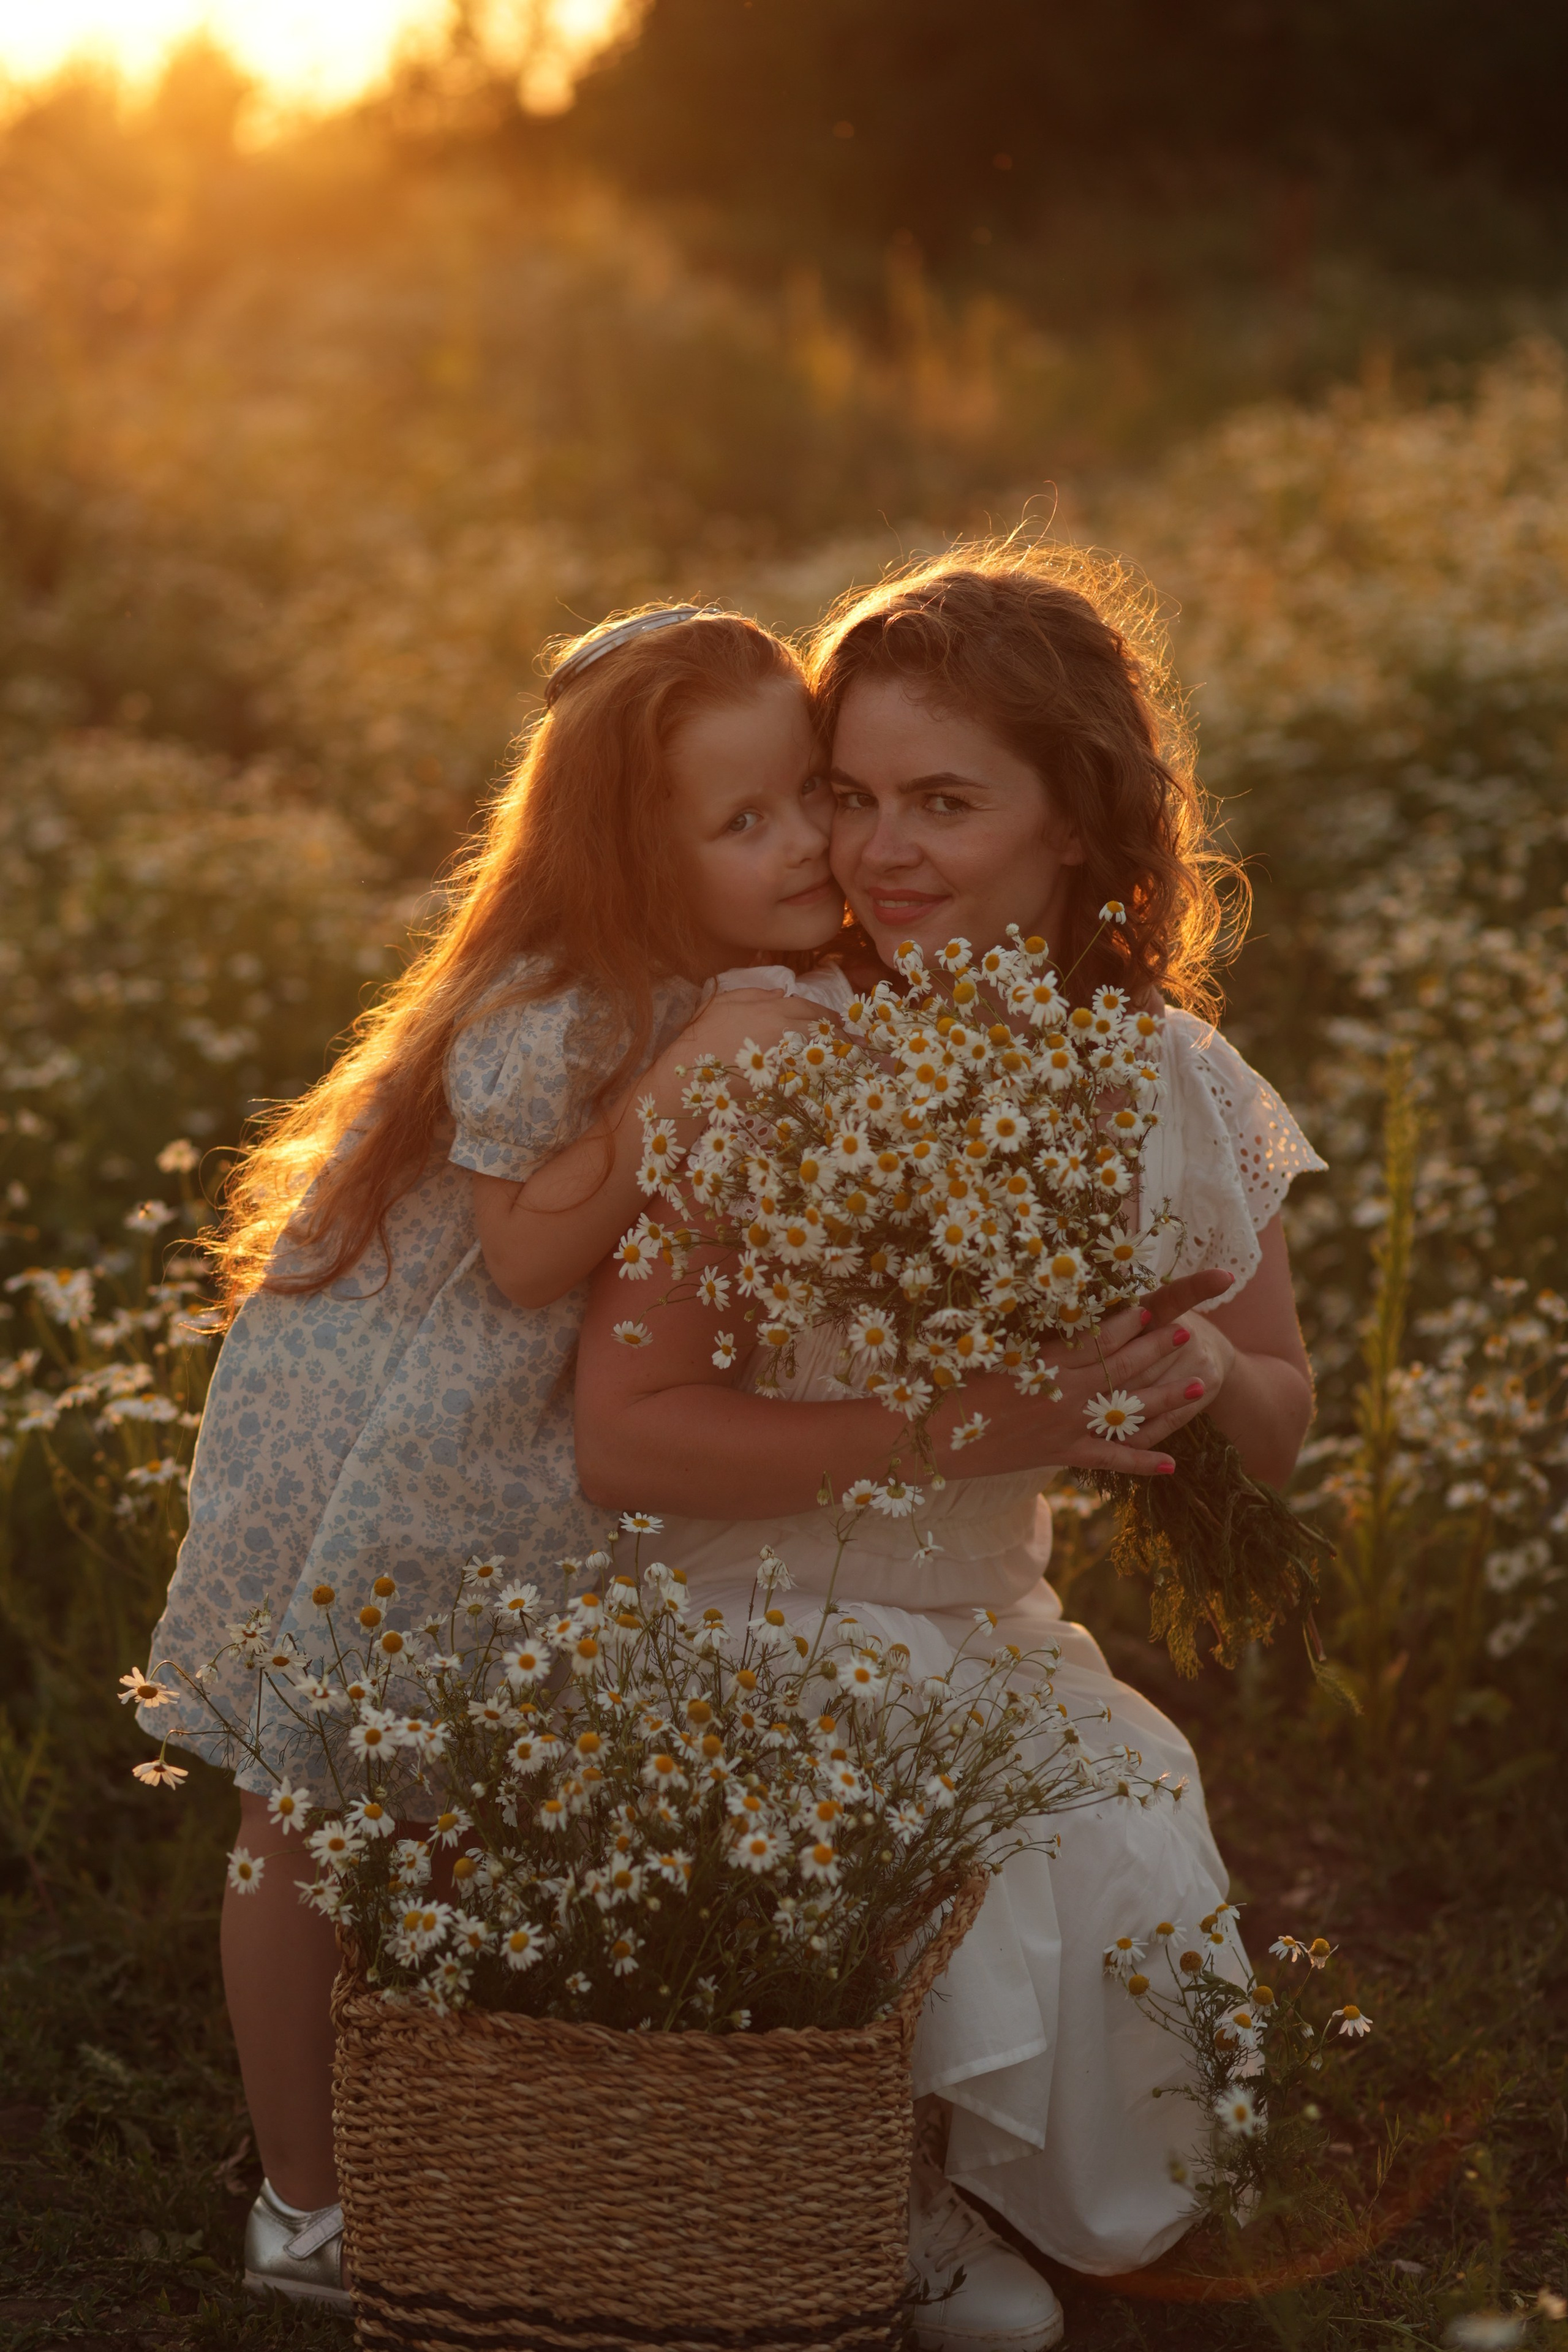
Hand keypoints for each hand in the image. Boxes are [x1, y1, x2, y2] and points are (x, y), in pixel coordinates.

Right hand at [940, 1270, 1235, 1478]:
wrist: (930, 1437)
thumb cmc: (950, 1387)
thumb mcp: (991, 1354)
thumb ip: (1028, 1342)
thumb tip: (1057, 1324)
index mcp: (1044, 1362)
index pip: (1096, 1339)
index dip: (1126, 1324)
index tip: (1150, 1310)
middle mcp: (1062, 1392)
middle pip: (1120, 1368)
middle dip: (1155, 1350)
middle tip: (1186, 1335)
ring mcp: (1065, 1426)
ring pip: (1125, 1410)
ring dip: (1164, 1398)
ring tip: (1197, 1385)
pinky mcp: (1062, 1454)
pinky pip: (1110, 1460)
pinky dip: (1141, 1462)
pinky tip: (1171, 1464)